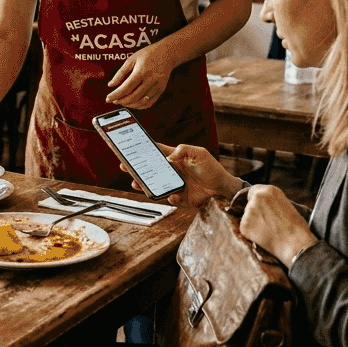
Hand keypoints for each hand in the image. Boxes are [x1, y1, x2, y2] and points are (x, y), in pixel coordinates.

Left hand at [105, 42, 174, 107]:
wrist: (167, 53)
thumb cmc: (148, 54)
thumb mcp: (131, 59)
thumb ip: (120, 73)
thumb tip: (111, 85)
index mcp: (141, 72)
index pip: (126, 88)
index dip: (116, 95)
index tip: (108, 99)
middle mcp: (150, 80)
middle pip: (133, 97)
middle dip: (121, 101)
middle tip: (114, 100)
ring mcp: (157, 86)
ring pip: (141, 102)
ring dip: (130, 105)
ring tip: (122, 102)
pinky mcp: (161, 90)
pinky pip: (150, 103)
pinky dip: (140, 106)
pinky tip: (133, 103)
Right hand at [126, 144, 243, 207]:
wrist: (222, 188)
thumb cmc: (212, 168)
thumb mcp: (199, 153)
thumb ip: (184, 150)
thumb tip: (168, 156)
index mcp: (175, 158)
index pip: (156, 152)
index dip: (142, 150)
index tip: (129, 148)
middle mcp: (171, 171)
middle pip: (149, 169)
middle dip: (136, 168)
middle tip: (124, 166)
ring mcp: (174, 185)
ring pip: (154, 185)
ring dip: (144, 185)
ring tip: (136, 183)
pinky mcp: (180, 197)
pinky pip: (169, 198)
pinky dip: (169, 197)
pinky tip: (172, 195)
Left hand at [238, 185, 317, 267]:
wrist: (295, 244)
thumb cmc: (296, 227)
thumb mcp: (286, 205)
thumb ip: (271, 201)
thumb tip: (264, 205)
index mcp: (268, 190)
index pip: (254, 192)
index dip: (258, 201)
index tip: (262, 208)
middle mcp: (256, 198)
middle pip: (250, 204)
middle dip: (256, 212)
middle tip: (268, 222)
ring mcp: (248, 212)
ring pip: (247, 216)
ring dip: (254, 222)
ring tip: (269, 230)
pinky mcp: (244, 226)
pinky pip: (245, 228)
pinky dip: (251, 233)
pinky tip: (264, 236)